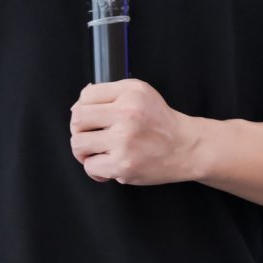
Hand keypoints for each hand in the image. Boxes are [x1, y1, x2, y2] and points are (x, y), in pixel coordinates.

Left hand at [69, 79, 211, 186]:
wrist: (186, 147)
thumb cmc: (161, 123)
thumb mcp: (140, 93)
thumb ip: (109, 94)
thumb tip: (77, 104)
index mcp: (130, 94)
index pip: (86, 96)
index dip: (82, 108)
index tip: (90, 118)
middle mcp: (127, 115)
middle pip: (77, 120)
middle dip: (78, 130)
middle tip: (90, 135)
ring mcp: (124, 141)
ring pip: (78, 144)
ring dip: (83, 151)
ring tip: (96, 151)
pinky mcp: (124, 165)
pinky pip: (91, 167)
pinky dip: (96, 168)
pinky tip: (108, 164)